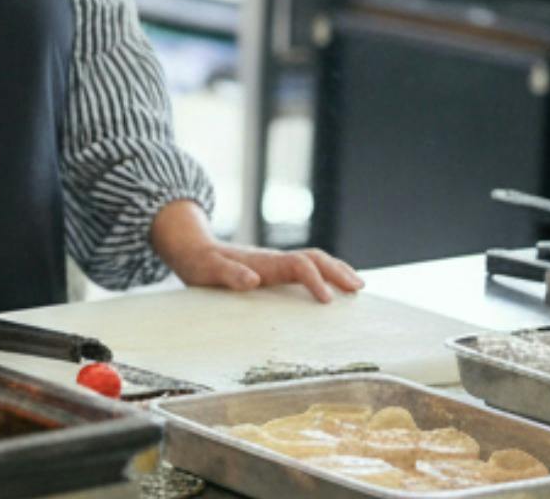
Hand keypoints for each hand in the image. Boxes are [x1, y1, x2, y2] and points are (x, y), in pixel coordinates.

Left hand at [151, 199, 363, 302]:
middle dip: (337, 271)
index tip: (328, 301)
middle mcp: (273, 260)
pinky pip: (306, 269)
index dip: (315, 280)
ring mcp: (275, 264)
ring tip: (357, 287)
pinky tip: (334, 288)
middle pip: (313, 258)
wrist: (191, 248)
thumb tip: (253, 280)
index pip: (298, 265)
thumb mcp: (207, 270)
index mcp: (263, 262)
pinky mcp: (274, 270)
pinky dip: (325, 275)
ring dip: (336, 270)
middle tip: (359, 289)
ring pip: (313, 260)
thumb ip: (228, 273)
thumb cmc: (199, 263)